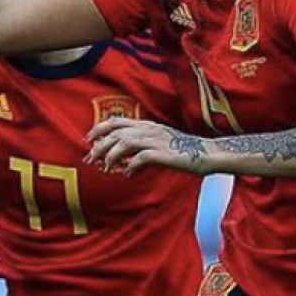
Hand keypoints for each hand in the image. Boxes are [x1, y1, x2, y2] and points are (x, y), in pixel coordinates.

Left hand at [86, 117, 211, 174]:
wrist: (206, 153)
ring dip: (111, 156)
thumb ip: (140, 148)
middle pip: (116, 133)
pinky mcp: (164, 153)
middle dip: (99, 146)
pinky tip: (128, 174)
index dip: (99, 129)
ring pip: (124, 143)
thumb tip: (123, 163)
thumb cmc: (181, 151)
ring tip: (107, 169)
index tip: (89, 140)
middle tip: (90, 160)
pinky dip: (131, 166)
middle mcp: (149, 129)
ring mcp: (156, 140)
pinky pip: (141, 158)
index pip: (116, 121)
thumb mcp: (158, 143)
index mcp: (146, 125)